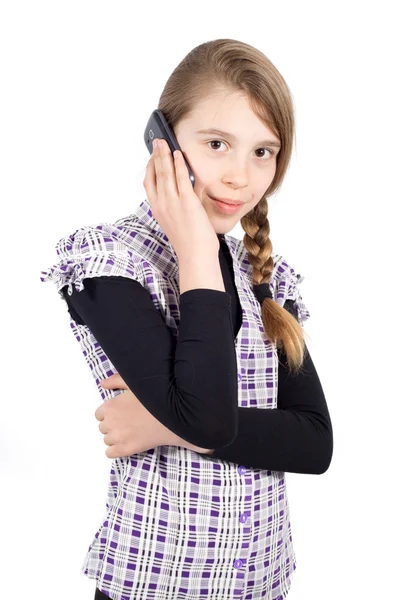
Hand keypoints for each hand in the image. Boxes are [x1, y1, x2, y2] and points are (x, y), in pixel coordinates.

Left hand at [95, 379, 174, 458]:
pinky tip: (127, 443)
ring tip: (130, 431)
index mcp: (110, 406)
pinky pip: (110, 453)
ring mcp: (117, 438)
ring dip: (115, 437)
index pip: (99, 415)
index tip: (121, 413)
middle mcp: (110, 423)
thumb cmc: (154, 399)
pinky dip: (116, 450)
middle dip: (113, 425)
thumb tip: (103, 383)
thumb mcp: (134, 384)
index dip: (110, 414)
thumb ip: (116, 381)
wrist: (171, 416)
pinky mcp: (125, 450)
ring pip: (107, 440)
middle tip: (128, 422)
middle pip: (103, 427)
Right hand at [143, 138, 219, 257]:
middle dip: (155, 155)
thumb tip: (183, 189)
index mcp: (158, 210)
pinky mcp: (187, 202)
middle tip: (156, 142)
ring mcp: (173, 203)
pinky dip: (179, 164)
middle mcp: (162, 205)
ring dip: (164, 155)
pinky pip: (181, 178)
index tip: (152, 157)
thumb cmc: (189, 242)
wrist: (195, 255)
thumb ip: (176, 205)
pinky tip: (178, 154)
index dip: (149, 168)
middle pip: (155, 174)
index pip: (148, 184)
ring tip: (164, 142)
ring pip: (165, 173)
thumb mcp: (176, 222)